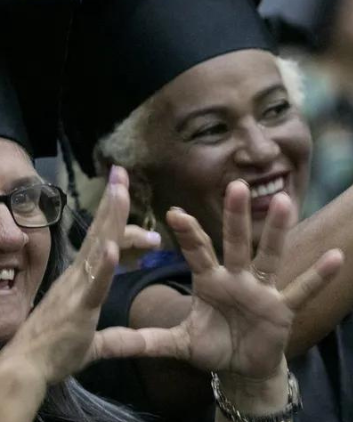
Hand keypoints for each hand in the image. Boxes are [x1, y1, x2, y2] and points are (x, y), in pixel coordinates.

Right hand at [0, 166, 156, 383]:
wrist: (26, 373)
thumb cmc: (53, 355)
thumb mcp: (93, 343)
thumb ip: (115, 338)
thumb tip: (132, 340)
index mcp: (80, 279)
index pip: (101, 241)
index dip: (114, 217)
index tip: (125, 192)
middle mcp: (76, 276)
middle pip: (99, 232)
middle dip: (112, 202)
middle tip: (122, 171)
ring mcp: (75, 288)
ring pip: (97, 247)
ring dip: (111, 219)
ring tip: (121, 190)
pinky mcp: (77, 307)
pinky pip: (93, 283)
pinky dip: (103, 265)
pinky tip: (111, 246)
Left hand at [91, 181, 342, 401]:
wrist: (243, 366)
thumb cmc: (213, 345)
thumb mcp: (178, 343)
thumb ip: (145, 341)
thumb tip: (105, 343)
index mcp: (210, 281)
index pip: (198, 252)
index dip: (188, 234)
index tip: (174, 212)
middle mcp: (238, 277)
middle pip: (236, 243)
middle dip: (236, 217)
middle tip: (236, 185)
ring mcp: (263, 290)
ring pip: (271, 256)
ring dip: (278, 231)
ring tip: (287, 201)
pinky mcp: (283, 307)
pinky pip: (302, 289)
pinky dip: (318, 275)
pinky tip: (336, 256)